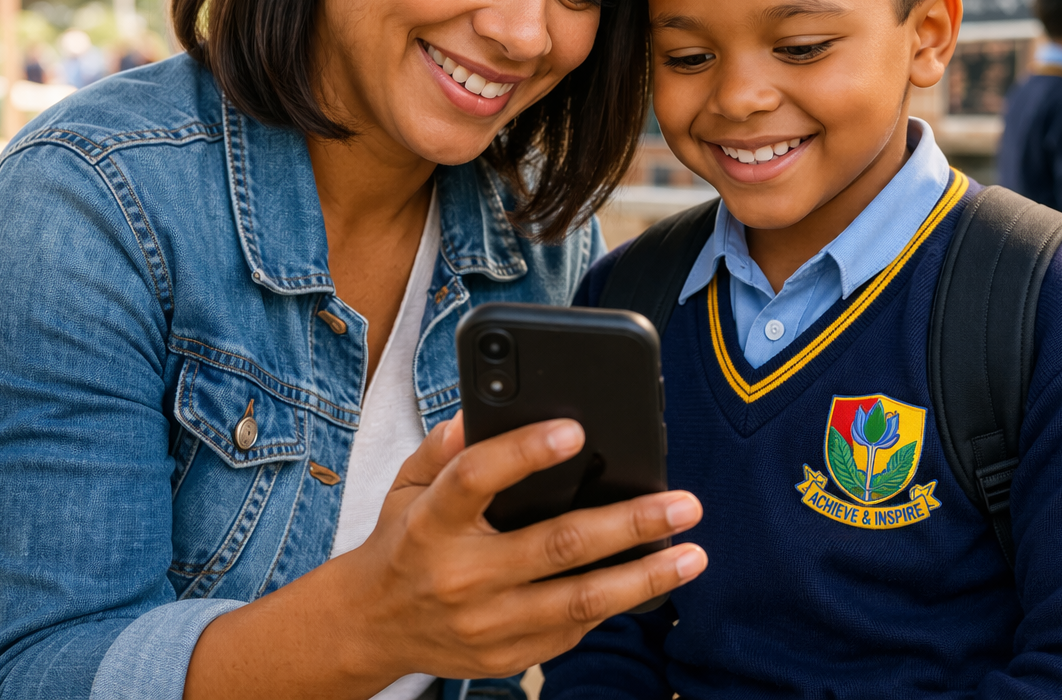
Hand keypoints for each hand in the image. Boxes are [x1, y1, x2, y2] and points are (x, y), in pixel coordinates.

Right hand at [185, 414, 704, 698]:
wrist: (369, 627)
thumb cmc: (403, 541)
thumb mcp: (408, 485)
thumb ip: (447, 447)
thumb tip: (484, 406)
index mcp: (433, 522)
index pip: (477, 479)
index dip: (524, 452)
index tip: (575, 429)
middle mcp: (462, 576)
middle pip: (557, 545)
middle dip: (630, 523)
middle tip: (683, 503)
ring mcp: (487, 623)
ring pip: (581, 599)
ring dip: (646, 576)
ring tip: (693, 553)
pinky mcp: (507, 656)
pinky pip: (574, 628)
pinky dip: (617, 603)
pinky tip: (654, 580)